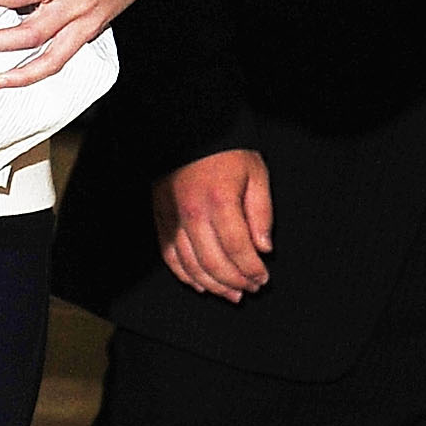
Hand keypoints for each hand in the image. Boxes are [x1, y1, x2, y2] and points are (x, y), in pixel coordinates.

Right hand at [153, 149, 272, 299]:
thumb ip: (262, 213)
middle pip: (214, 263)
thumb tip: (264, 248)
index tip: (263, 278)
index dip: (252, 269)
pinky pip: (170, 256)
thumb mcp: (256, 174)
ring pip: (191, 265)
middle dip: (236, 281)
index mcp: (219, 201)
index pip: (238, 248)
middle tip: (250, 288)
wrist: (190, 132)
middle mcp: (193, 214)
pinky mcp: (161, 219)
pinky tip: (200, 284)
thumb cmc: (225, 151)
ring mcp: (173, 218)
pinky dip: (185, 275)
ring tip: (230, 293)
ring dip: (213, 285)